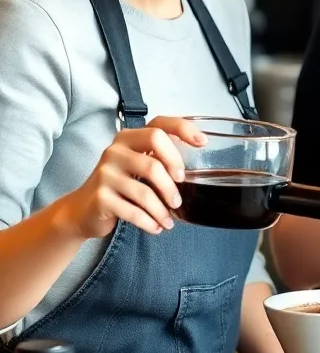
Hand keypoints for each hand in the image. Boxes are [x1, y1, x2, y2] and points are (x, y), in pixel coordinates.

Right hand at [55, 116, 207, 238]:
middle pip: (153, 161)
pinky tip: (157, 227)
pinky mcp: (101, 197)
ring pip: (144, 192)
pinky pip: (133, 212)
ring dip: (162, 210)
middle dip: (171, 183)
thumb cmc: (121, 185)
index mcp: (130, 138)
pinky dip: (150, 222)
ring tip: (169, 220)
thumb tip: (199, 164)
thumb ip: (161, 159)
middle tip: (178, 198)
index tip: (202, 144)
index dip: (183, 131)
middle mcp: (115, 151)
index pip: (160, 125)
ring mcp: (105, 174)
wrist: (84, 209)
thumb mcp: (139, 165)